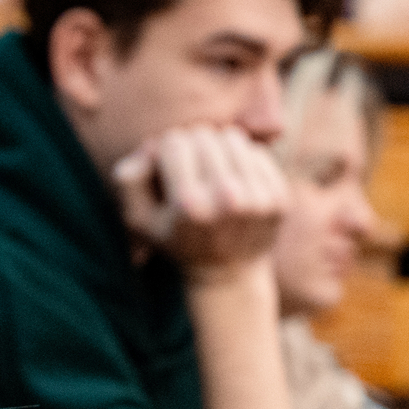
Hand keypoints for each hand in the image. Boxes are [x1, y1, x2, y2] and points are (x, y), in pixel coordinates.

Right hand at [112, 126, 287, 283]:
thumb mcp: (138, 219)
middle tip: (190, 171)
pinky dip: (242, 161)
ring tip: (212, 174)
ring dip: (218, 150)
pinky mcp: (279, 198)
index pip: (173, 141)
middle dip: (192, 147)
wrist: (228, 273)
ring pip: (231, 137)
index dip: (165, 151)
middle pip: (203, 135)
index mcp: (188, 204)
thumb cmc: (177, 239)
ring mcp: (258, 198)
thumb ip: (129, 180)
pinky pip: (256, 152)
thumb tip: (151, 146)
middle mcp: (226, 199)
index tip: (167, 170)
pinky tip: (235, 183)